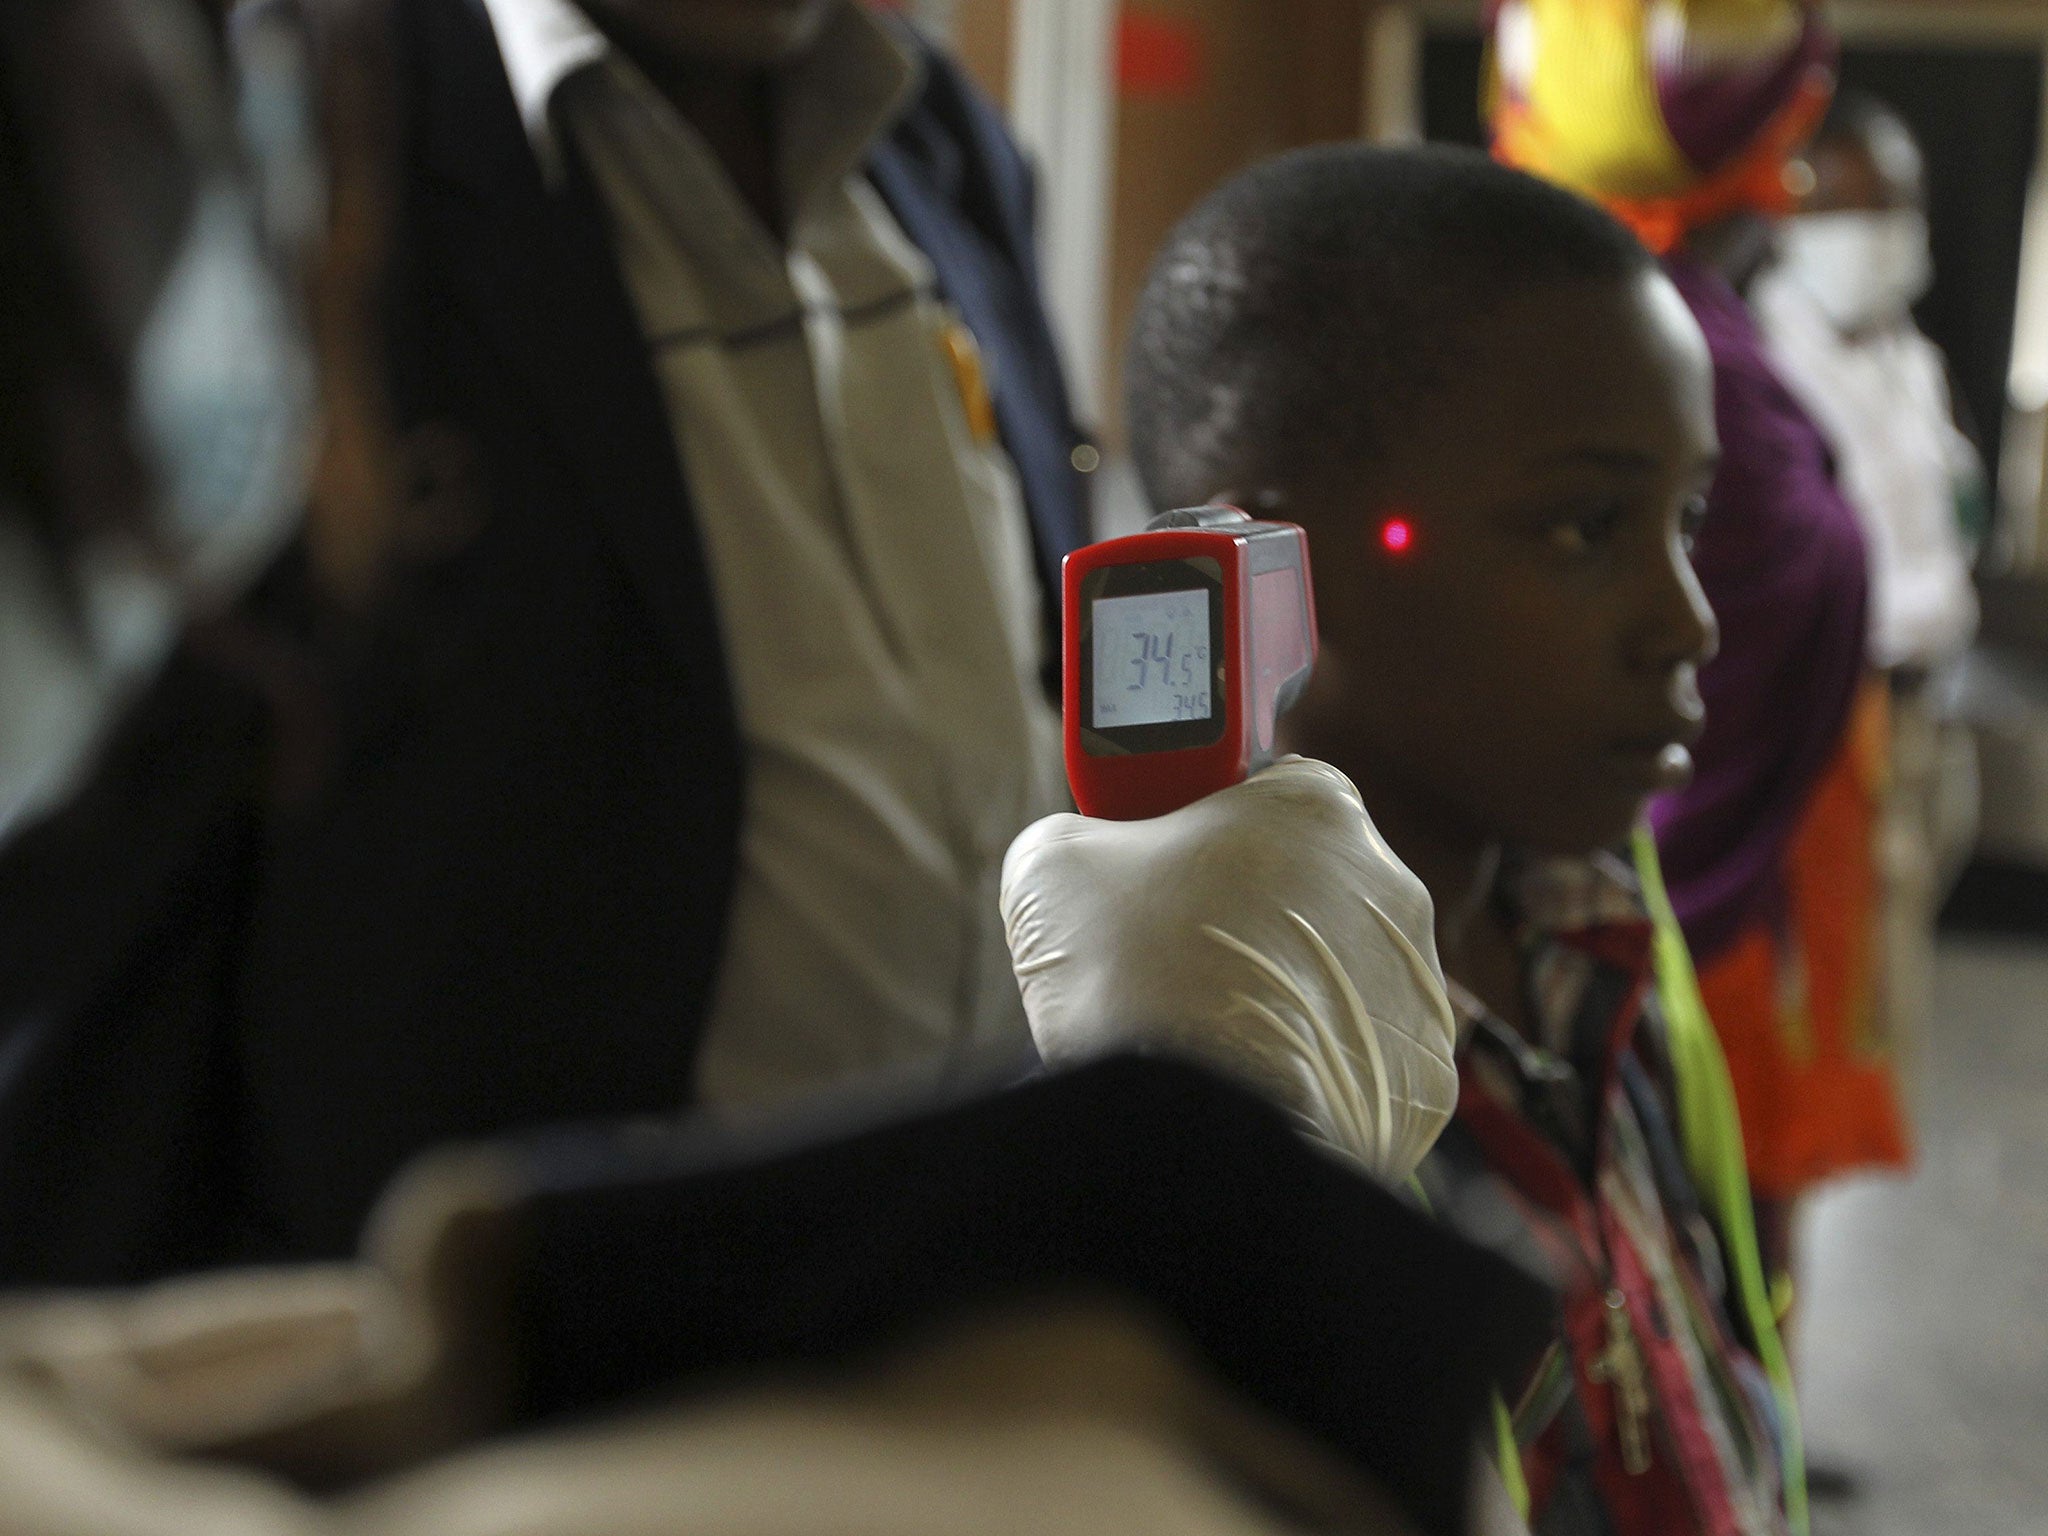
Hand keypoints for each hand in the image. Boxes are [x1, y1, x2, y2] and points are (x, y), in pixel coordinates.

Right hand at [1000, 758, 1457, 1180]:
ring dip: (1280, 991)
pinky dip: (1310, 1070)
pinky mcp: (1426, 1080)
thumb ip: (1073, 833)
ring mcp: (1418, 987)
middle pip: (1304, 884)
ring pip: (1335, 974)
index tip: (1161, 864)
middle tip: (1166, 956)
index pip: (1267, 787)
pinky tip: (1249, 1083)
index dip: (1205, 823)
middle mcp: (1390, 883)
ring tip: (1201, 1030)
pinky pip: (1359, 1059)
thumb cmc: (1132, 971)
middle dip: (1243, 914)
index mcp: (1316, 806)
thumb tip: (1079, 856)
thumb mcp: (1052, 866)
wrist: (1196, 1125)